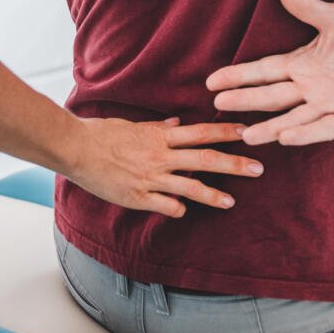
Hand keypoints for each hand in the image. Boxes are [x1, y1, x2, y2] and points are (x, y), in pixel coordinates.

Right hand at [66, 117, 264, 217]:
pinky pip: (166, 206)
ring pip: (190, 188)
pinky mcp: (138, 197)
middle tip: (258, 168)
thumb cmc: (101, 133)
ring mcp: (150, 178)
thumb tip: (178, 122)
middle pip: (205, 159)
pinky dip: (178, 208)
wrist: (75, 149)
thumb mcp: (132, 125)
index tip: (248, 132)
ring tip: (231, 201)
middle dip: (234, 164)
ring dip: (213, 194)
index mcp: (160, 136)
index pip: (201, 133)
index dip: (226, 132)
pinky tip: (184, 210)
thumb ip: (157, 127)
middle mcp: (160, 157)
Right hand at [206, 0, 333, 146]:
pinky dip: (306, 133)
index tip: (212, 82)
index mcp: (303, 64)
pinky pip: (324, 128)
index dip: (238, 77)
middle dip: (244, 101)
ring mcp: (330, 104)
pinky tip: (285, 139)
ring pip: (291, 119)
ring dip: (269, 127)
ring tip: (245, 135)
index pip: (263, 71)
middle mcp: (311, 87)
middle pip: (270, 97)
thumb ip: (306, 6)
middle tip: (217, 106)